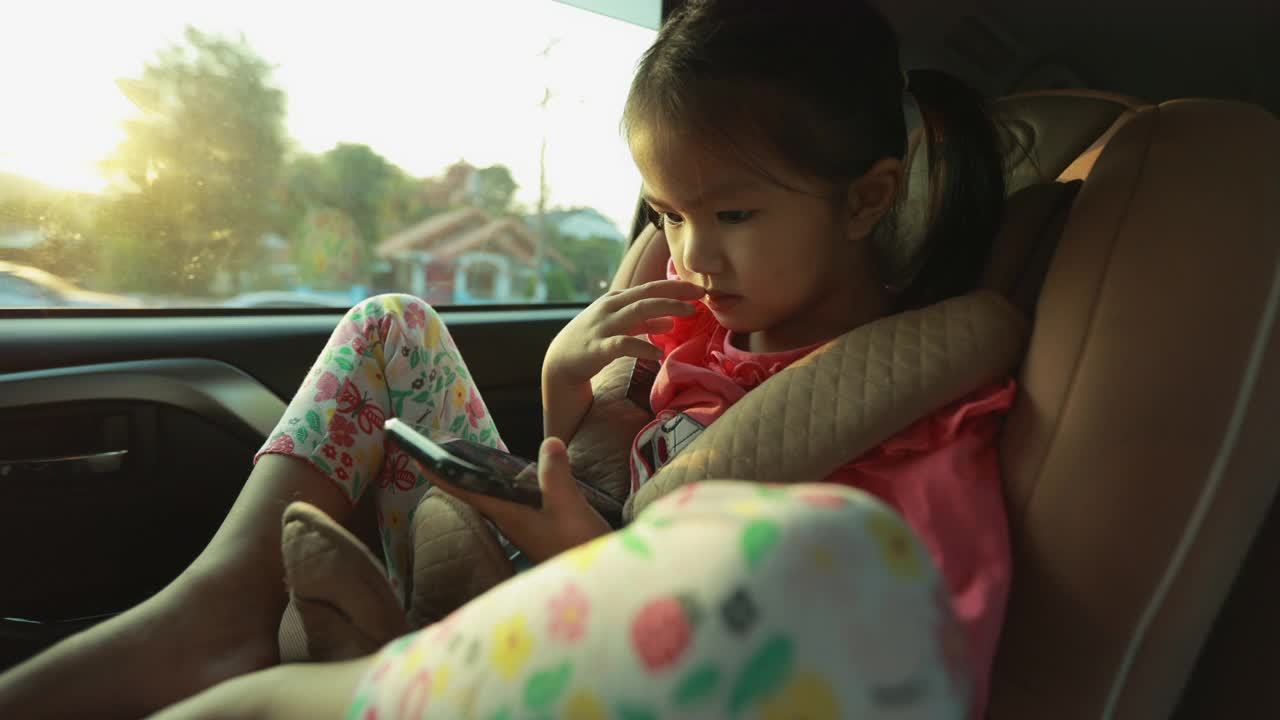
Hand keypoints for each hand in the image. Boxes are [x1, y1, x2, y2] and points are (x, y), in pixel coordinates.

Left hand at [428, 437, 611, 563]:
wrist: (597, 583)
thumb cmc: (578, 547)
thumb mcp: (569, 506)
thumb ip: (556, 474)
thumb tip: (548, 443)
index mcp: (507, 515)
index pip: (464, 489)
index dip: (439, 472)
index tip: (415, 455)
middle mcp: (509, 521)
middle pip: (476, 491)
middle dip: (457, 471)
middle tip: (440, 447)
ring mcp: (523, 527)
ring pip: (496, 497)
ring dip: (483, 478)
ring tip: (473, 455)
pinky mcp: (537, 529)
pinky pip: (515, 501)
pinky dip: (510, 485)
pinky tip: (522, 475)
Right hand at [543, 279, 705, 387]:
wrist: (561, 360)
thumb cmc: (594, 340)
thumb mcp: (620, 326)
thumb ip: (644, 323)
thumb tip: (670, 322)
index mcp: (617, 299)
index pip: (650, 287)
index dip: (676, 286)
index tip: (699, 289)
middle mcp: (611, 307)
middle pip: (647, 294)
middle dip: (676, 291)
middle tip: (701, 294)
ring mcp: (604, 325)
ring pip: (638, 311)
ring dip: (666, 309)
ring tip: (688, 313)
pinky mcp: (598, 347)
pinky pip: (623, 344)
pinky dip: (642, 348)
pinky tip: (658, 355)